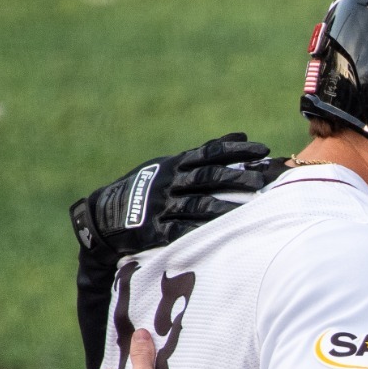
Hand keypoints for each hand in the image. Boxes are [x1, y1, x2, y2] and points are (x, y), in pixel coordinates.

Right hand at [70, 133, 281, 258]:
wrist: (105, 214)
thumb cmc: (147, 187)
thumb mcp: (169, 164)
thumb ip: (204, 154)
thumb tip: (240, 136)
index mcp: (174, 164)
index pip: (210, 153)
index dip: (237, 151)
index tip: (262, 150)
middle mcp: (169, 182)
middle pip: (208, 177)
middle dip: (236, 177)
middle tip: (261, 178)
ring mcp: (161, 205)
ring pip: (199, 204)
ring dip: (227, 205)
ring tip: (251, 206)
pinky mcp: (154, 229)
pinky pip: (182, 230)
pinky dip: (202, 230)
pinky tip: (222, 232)